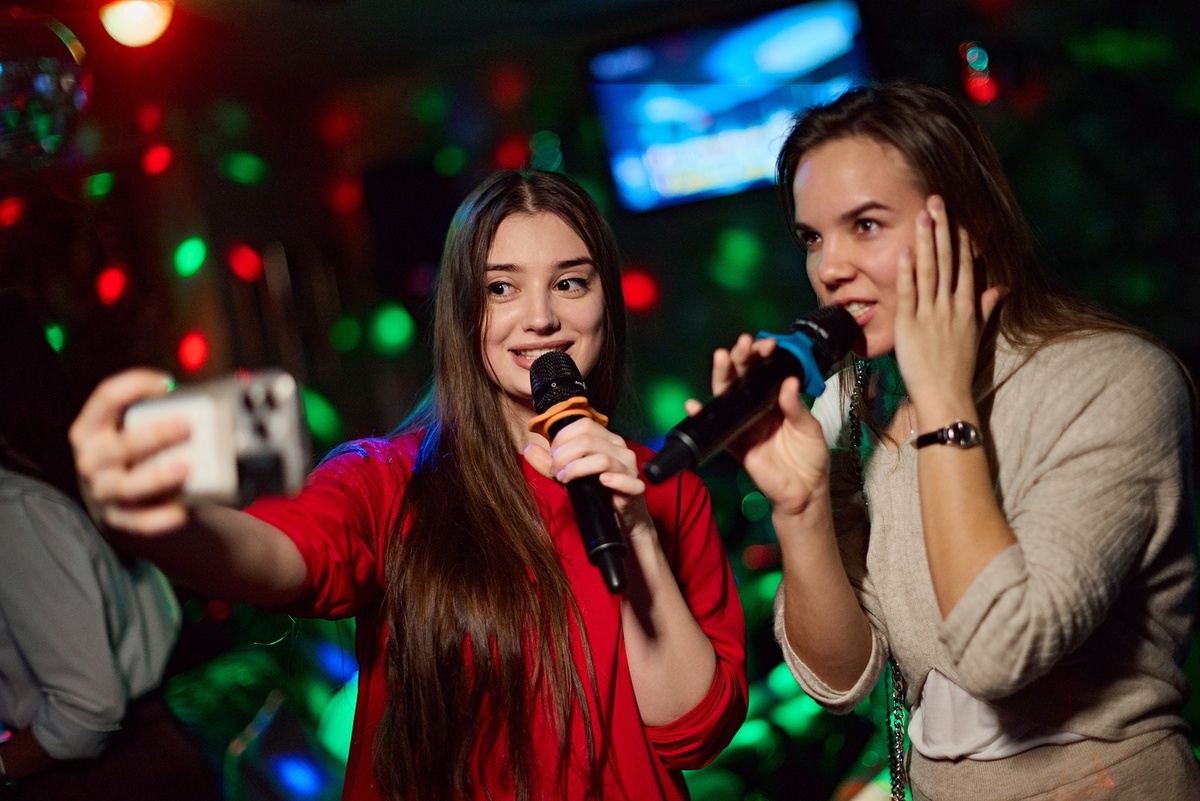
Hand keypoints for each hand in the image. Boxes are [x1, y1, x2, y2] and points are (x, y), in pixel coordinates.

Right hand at [69, 368, 192, 533]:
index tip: (167, 384)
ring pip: (125, 486)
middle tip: (187, 426)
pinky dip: (160, 518)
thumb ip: (161, 412)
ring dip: (156, 476)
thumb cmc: (140, 452)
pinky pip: (138, 521)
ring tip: (188, 467)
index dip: (134, 385)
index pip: (106, 398)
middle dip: (153, 435)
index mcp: (92, 428)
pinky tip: (182, 511)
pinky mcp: (118, 519)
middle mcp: (91, 459)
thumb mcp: (137, 428)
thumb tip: (216, 394)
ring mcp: (102, 491)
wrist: (130, 498)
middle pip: (117, 446)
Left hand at [522, 418, 652, 538]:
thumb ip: (548, 463)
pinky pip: (626, 480)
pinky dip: (611, 480)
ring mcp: (629, 467)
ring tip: (566, 479)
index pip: (583, 425)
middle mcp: (619, 448)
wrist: (620, 516)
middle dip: (564, 456)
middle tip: (556, 471)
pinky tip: (599, 483)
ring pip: (603, 459)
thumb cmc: (595, 490)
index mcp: (605, 439)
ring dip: (577, 469)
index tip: (553, 456)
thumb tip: (528, 449)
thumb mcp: (567, 474)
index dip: (562, 438)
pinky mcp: (636, 487)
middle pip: (588, 441)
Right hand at [692, 334, 829, 516]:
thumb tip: (788, 382)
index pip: (766, 371)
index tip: (766, 345)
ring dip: (722, 375)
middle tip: (744, 344)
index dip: (763, 356)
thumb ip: (797, 408)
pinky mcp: (734, 441)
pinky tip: (695, 405)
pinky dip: (701, 415)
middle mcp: (758, 407)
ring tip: (723, 357)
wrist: (803, 491)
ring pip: (728, 394)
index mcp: (777, 399)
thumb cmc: (810, 458)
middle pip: (743, 377)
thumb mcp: (809, 429)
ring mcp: (744, 423)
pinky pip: (715, 427)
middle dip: (742, 357)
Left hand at [894, 196, 1004, 426]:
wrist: (946, 396)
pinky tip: (905, 251)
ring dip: (926, 241)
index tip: (955, 215)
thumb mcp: (975, 334)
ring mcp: (931, 314)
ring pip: (929, 271)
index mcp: (966, 307)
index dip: (959, 238)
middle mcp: (951, 306)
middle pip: (947, 260)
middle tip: (937, 201)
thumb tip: (1000, 289)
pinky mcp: (910, 325)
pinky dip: (907, 272)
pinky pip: (909, 293)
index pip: (964, 265)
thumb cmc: (958, 368)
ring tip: (923, 216)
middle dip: (942, 229)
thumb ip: (985, 308)